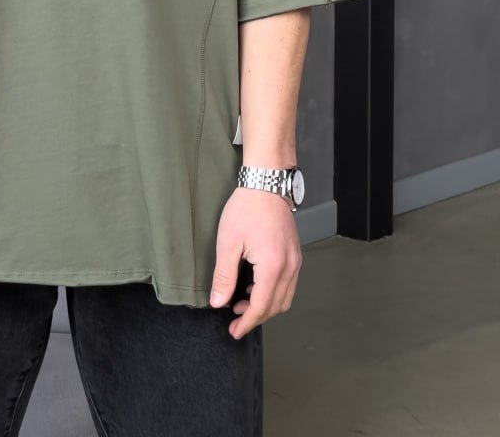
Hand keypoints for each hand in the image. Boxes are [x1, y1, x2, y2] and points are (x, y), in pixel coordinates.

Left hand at [209, 186, 301, 338]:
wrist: (266, 183)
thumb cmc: (247, 208)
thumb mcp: (228, 242)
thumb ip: (224, 275)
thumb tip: (218, 301)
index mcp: (273, 267)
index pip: (262, 307)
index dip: (247, 322)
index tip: (234, 331)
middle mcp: (289, 267)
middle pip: (276, 306)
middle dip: (256, 316)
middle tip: (236, 319)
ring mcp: (295, 260)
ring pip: (285, 297)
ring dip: (265, 305)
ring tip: (242, 302)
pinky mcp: (294, 254)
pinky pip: (287, 283)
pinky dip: (273, 291)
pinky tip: (255, 285)